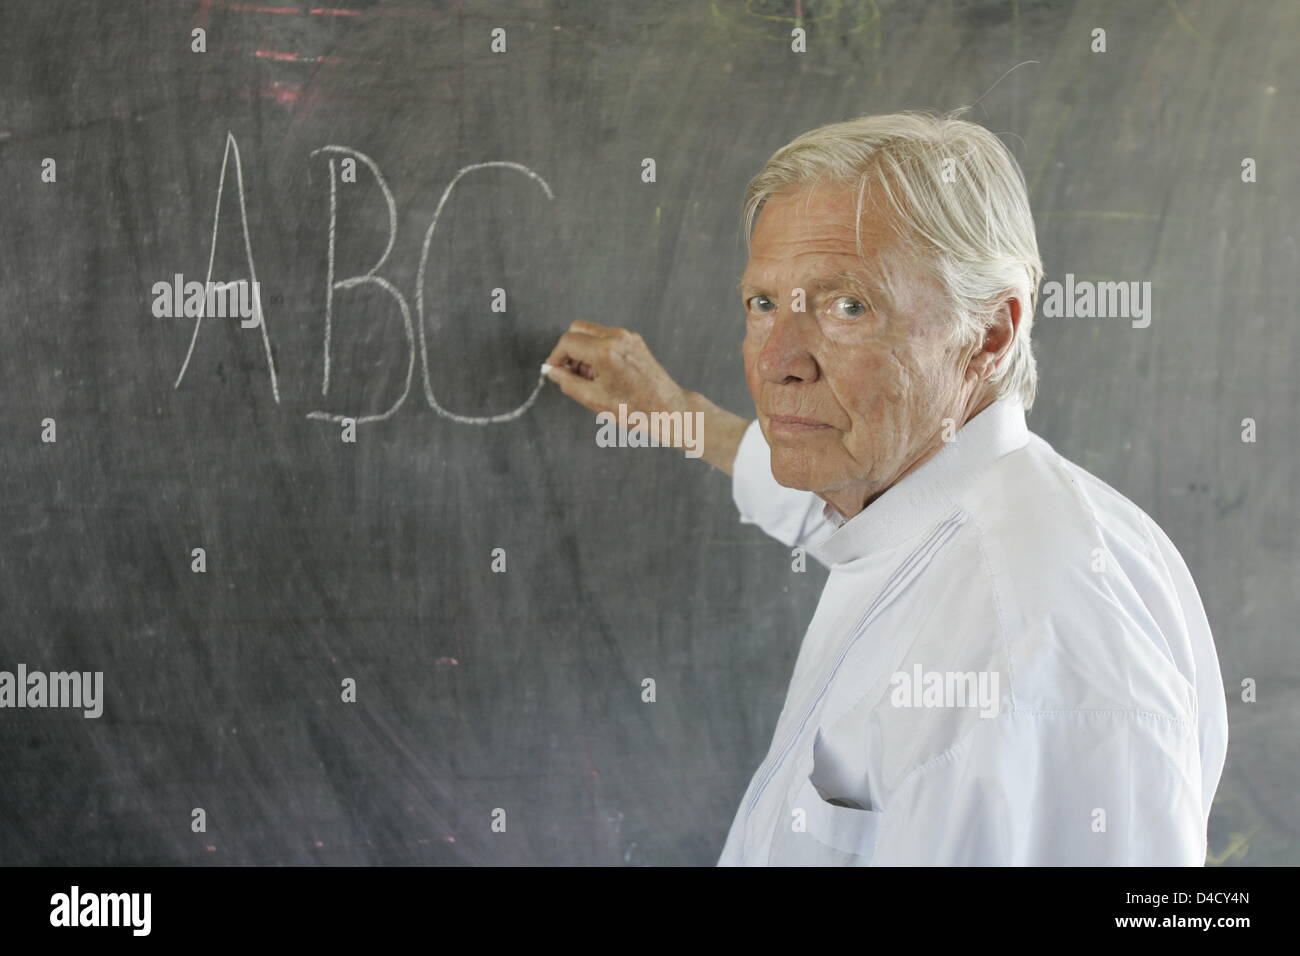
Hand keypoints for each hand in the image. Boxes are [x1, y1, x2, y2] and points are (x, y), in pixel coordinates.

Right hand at [543, 320, 689, 430]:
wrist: (666, 409)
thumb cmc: (635, 408)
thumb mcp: (593, 399)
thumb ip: (567, 382)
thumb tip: (552, 371)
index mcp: (605, 351)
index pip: (568, 342)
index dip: (556, 356)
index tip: (553, 369)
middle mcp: (616, 338)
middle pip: (578, 329)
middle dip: (569, 349)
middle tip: (569, 372)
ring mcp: (627, 337)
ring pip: (592, 332)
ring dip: (583, 349)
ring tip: (588, 377)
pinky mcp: (634, 340)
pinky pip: (606, 337)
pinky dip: (597, 349)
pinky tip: (602, 372)